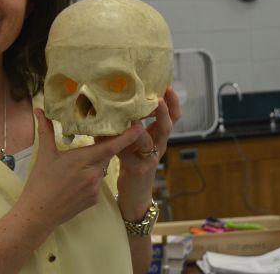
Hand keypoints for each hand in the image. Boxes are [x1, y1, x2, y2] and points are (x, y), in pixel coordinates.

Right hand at [14, 109, 143, 236]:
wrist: (39, 213)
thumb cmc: (40, 182)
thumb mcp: (44, 154)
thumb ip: (45, 130)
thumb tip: (38, 110)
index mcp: (82, 160)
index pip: (111, 146)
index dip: (127, 136)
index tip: (139, 126)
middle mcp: (93, 174)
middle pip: (108, 154)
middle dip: (107, 145)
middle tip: (106, 133)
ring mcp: (95, 188)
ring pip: (102, 168)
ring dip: (96, 161)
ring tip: (80, 162)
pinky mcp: (94, 199)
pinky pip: (98, 182)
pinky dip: (92, 176)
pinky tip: (77, 179)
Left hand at [115, 86, 180, 219]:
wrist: (134, 194)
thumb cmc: (130, 162)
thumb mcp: (132, 141)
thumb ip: (125, 126)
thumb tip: (106, 102)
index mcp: (158, 136)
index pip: (171, 116)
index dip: (172, 102)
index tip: (168, 85)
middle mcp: (158, 145)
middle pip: (168, 125)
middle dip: (166, 110)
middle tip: (162, 96)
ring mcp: (150, 158)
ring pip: (151, 140)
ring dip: (145, 125)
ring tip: (141, 113)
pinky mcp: (139, 169)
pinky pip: (130, 154)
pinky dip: (122, 143)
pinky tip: (111, 134)